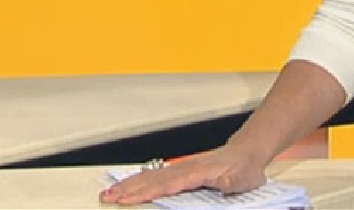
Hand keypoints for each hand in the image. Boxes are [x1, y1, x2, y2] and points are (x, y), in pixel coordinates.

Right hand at [98, 146, 267, 205]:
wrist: (245, 153)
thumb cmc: (243, 168)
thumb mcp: (242, 178)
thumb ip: (230, 181)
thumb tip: (223, 182)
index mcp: (196, 172)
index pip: (166, 184)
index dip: (146, 192)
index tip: (128, 199)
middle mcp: (185, 168)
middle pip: (151, 179)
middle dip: (128, 188)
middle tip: (107, 197)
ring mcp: (180, 168)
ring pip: (150, 176)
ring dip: (129, 184)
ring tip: (110, 192)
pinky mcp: (180, 171)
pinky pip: (155, 176)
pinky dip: (139, 180)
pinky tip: (130, 185)